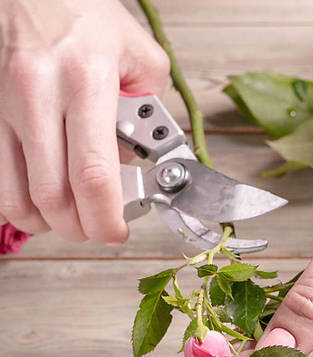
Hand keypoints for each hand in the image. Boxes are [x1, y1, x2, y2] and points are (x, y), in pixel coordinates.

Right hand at [0, 0, 168, 242]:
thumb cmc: (79, 11)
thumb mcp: (136, 50)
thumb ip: (151, 105)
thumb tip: (141, 153)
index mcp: (86, 81)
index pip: (93, 176)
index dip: (105, 219)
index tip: (117, 232)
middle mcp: (37, 94)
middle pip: (53, 197)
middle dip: (80, 228)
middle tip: (96, 228)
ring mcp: (1, 104)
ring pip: (15, 195)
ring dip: (46, 221)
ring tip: (68, 216)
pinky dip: (17, 202)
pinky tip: (37, 196)